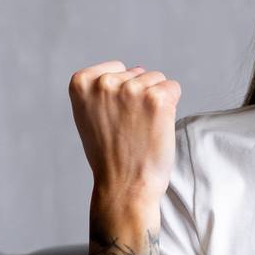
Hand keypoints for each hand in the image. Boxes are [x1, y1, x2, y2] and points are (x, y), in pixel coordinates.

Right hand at [70, 60, 180, 211]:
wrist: (124, 185)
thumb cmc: (109, 155)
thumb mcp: (89, 115)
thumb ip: (103, 89)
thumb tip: (137, 69)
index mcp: (81, 82)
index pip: (116, 69)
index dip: (121, 94)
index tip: (114, 118)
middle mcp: (104, 83)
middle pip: (138, 73)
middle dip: (139, 97)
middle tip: (129, 129)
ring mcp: (131, 89)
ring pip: (156, 79)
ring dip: (155, 101)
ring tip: (142, 129)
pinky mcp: (157, 99)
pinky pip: (173, 88)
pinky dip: (171, 106)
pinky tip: (157, 127)